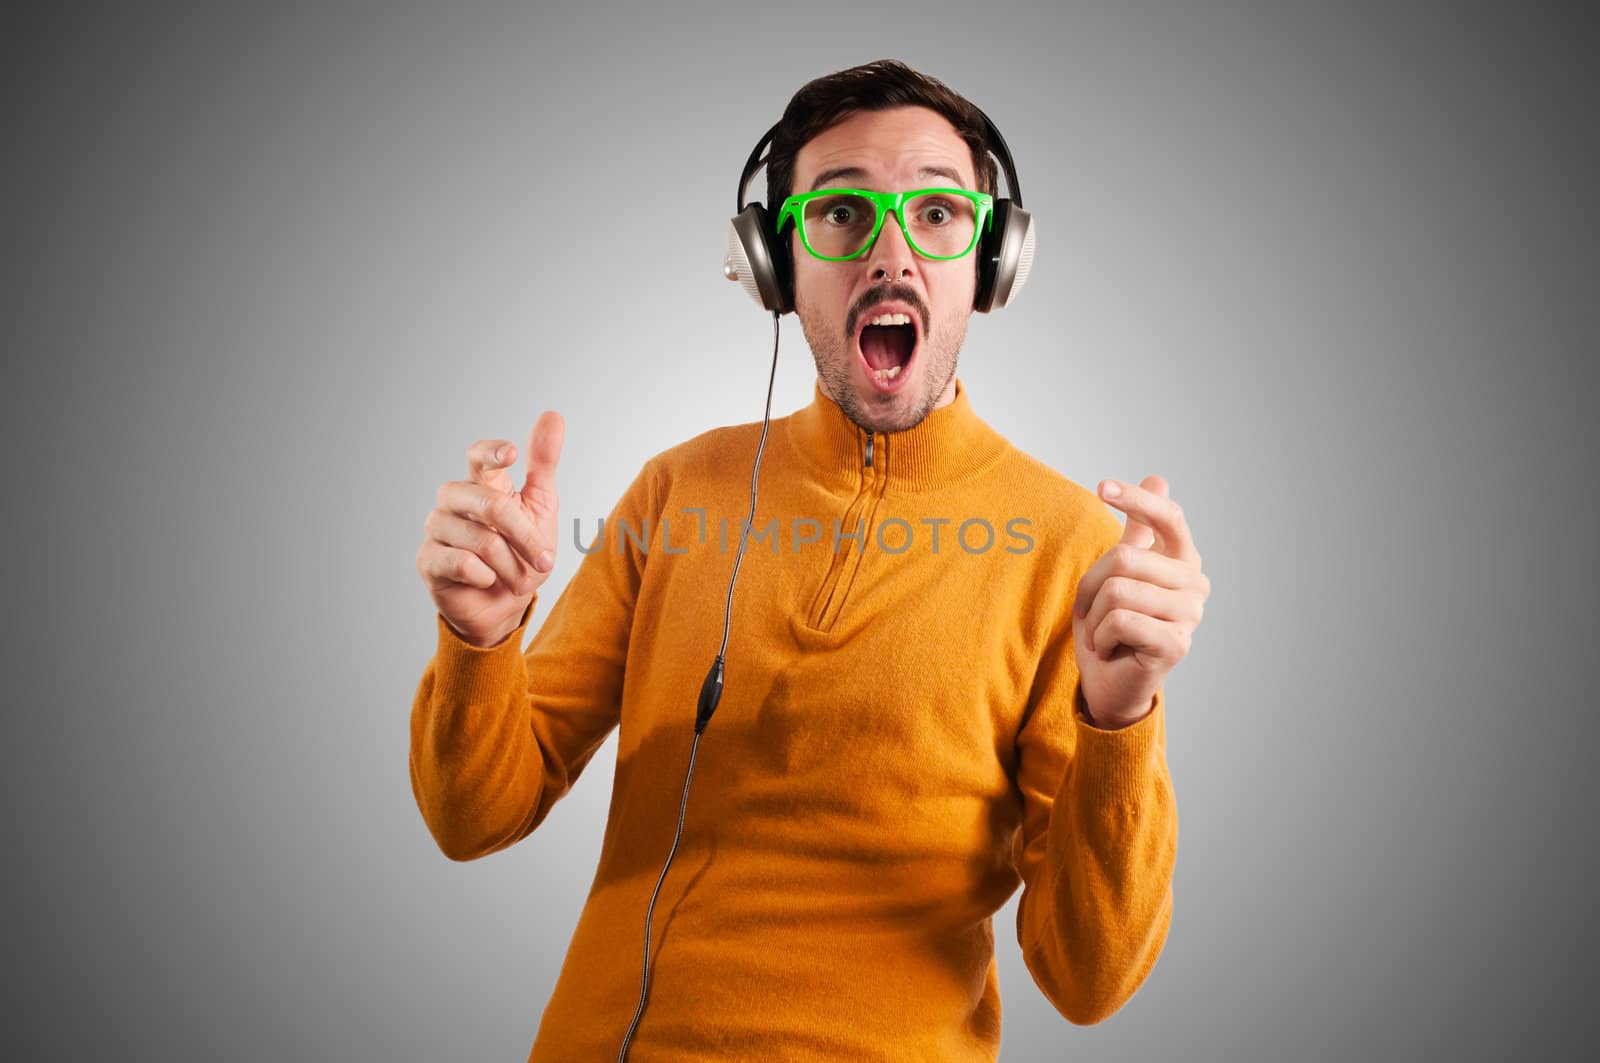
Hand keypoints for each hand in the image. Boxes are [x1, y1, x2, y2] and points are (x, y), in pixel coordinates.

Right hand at [416, 411, 564, 647]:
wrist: (504, 605)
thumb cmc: (521, 553)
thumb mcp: (540, 507)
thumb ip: (543, 463)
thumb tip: (552, 415)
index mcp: (481, 483)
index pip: (478, 456)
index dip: (492, 453)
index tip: (512, 453)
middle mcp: (454, 501)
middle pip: (489, 502)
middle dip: (525, 536)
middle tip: (545, 560)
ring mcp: (437, 529)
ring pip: (481, 539)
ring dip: (510, 565)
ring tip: (518, 579)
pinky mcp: (428, 560)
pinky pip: (463, 563)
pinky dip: (486, 577)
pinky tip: (486, 581)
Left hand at [1070, 475, 1208, 728]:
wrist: (1111, 683)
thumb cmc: (1113, 626)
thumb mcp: (1120, 573)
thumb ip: (1140, 530)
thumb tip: (1160, 479)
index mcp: (1184, 560)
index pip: (1168, 518)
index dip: (1136, 499)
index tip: (1101, 487)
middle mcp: (1195, 584)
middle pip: (1124, 557)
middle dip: (1090, 585)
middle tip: (1087, 611)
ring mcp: (1190, 615)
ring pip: (1117, 590)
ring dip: (1092, 616)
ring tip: (1100, 633)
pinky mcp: (1175, 644)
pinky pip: (1118, 621)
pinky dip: (1099, 637)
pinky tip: (1109, 649)